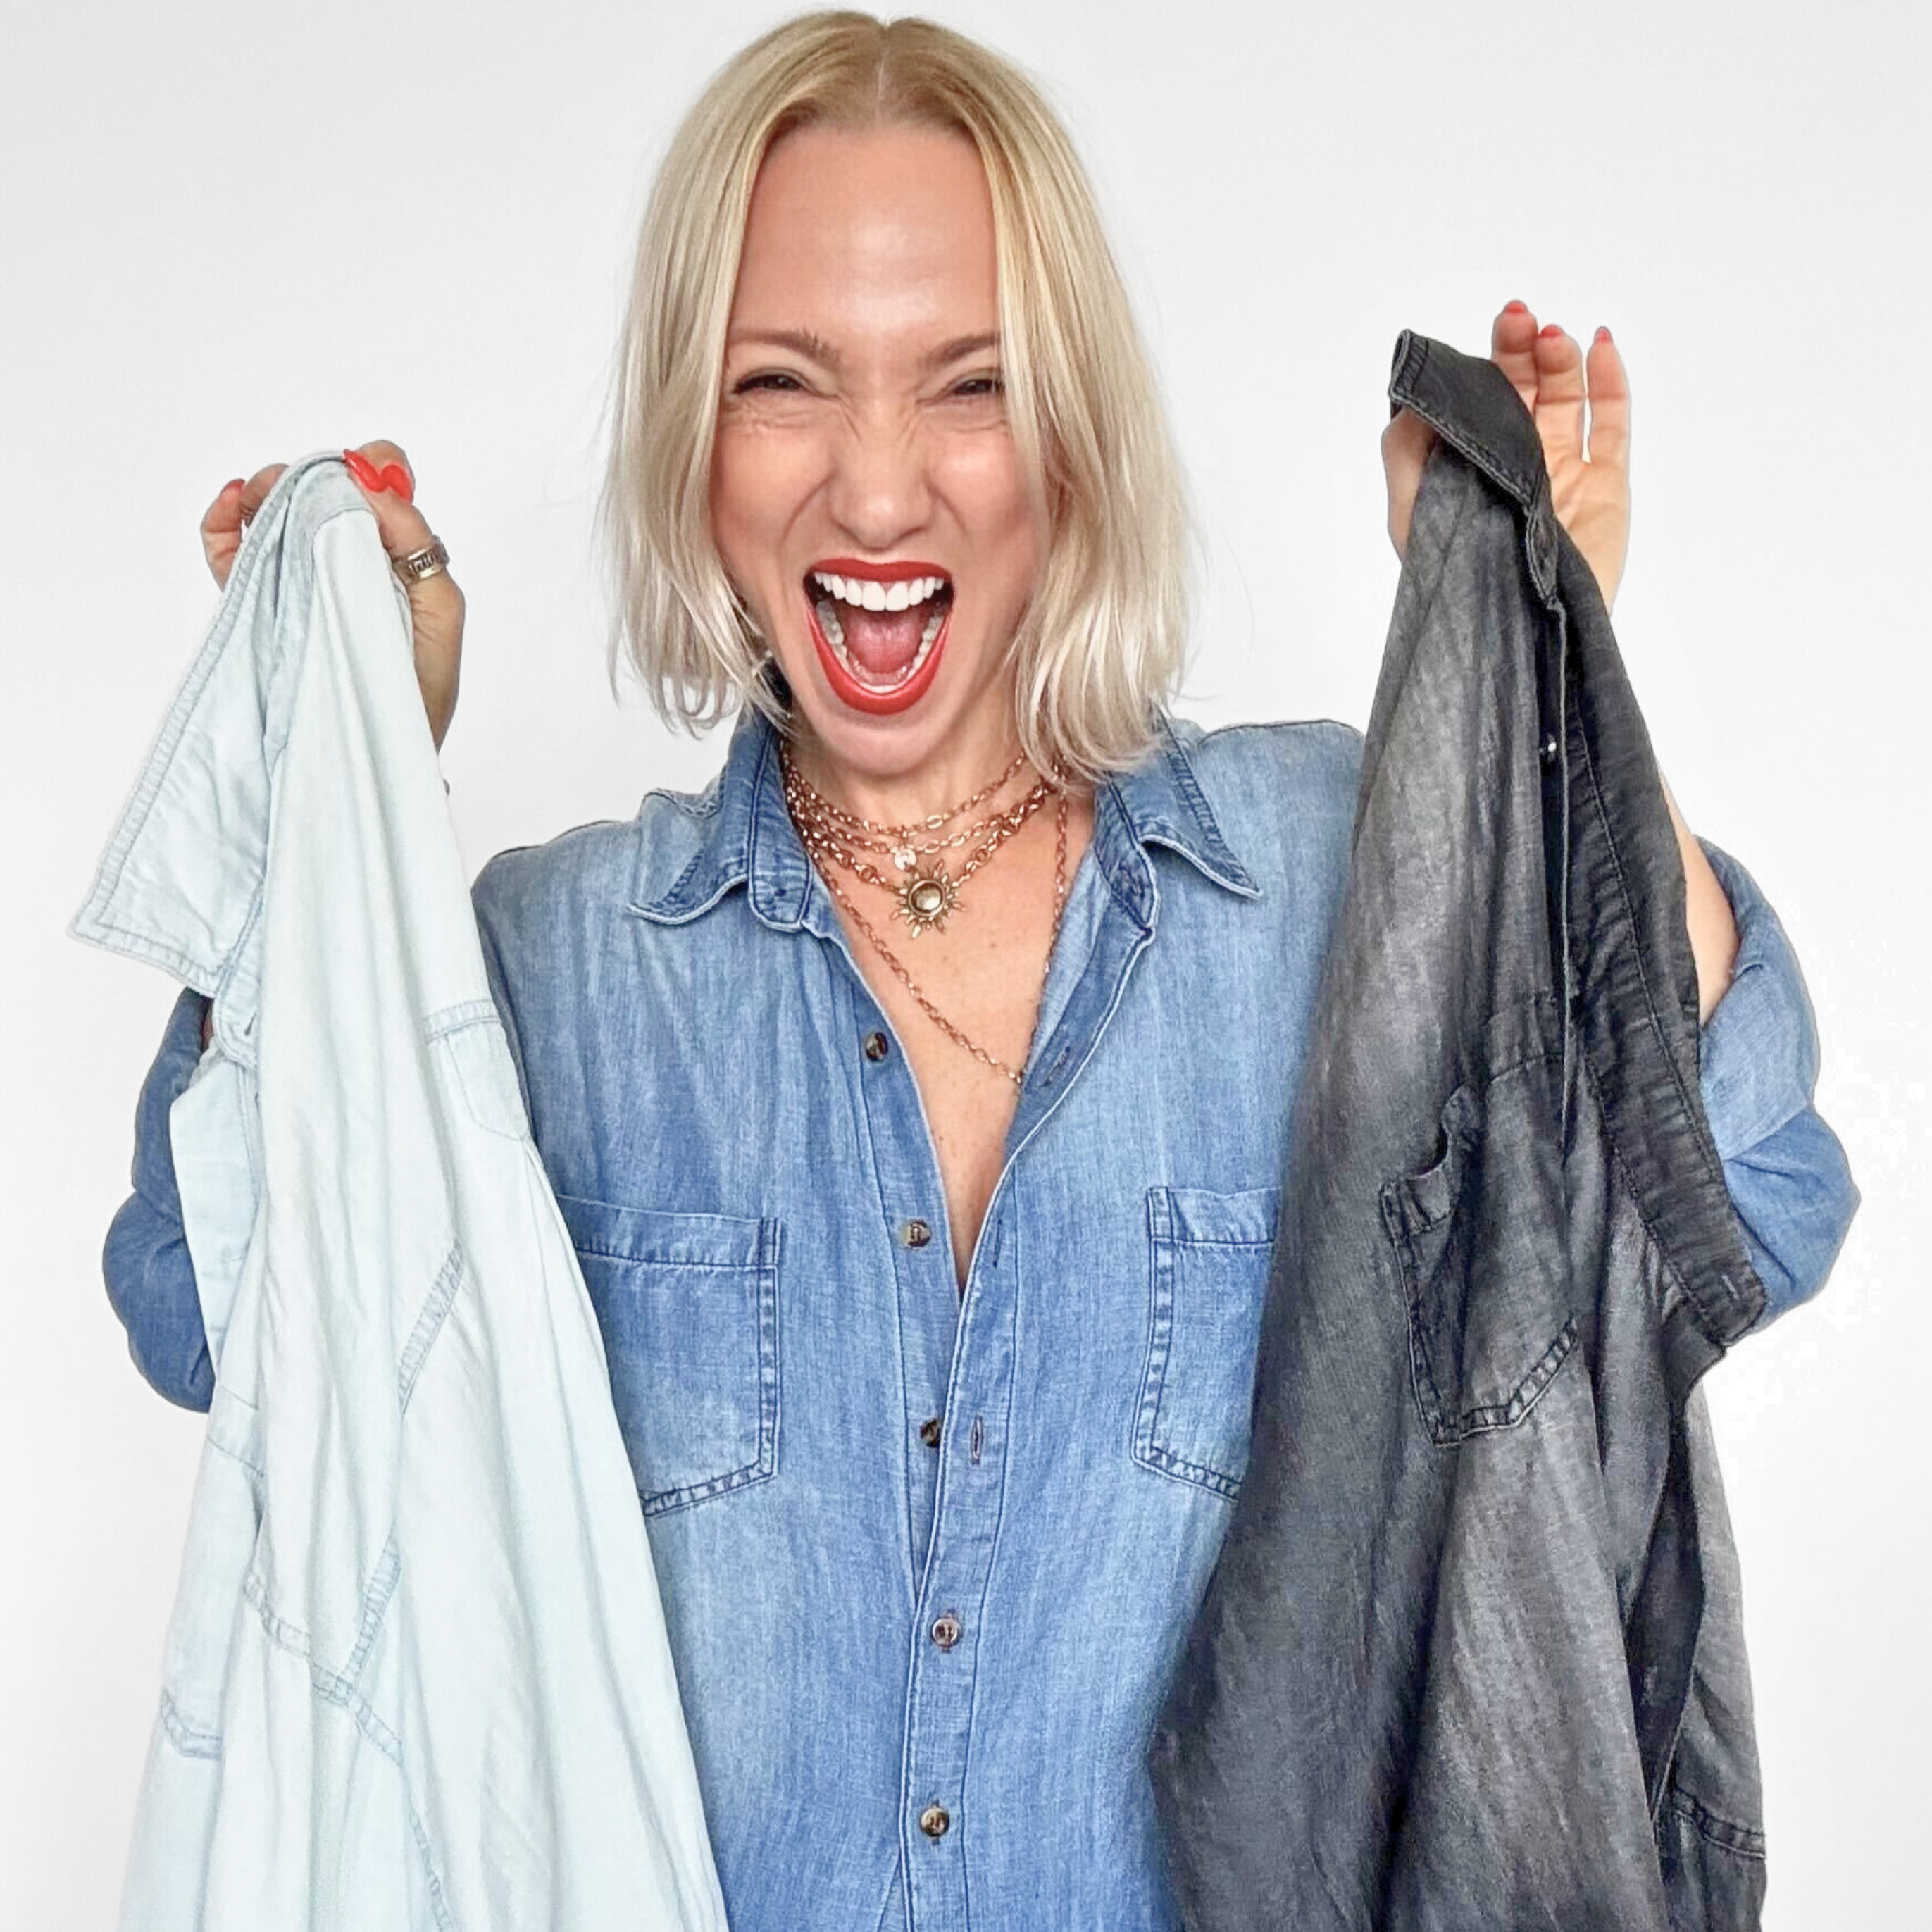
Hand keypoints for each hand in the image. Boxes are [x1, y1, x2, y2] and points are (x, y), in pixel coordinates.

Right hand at [198, 440, 464, 750]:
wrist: (373, 757)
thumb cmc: (416, 695)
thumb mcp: (441, 615)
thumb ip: (417, 544)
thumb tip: (377, 482)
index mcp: (395, 560)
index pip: (381, 492)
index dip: (370, 469)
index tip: (358, 476)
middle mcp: (348, 563)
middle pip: (321, 492)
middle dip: (310, 473)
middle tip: (305, 484)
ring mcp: (302, 581)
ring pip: (275, 513)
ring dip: (267, 489)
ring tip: (262, 495)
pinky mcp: (261, 606)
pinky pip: (231, 551)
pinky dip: (224, 521)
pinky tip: (234, 506)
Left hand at [1382, 302, 1630, 612]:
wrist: (1518, 629)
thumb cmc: (1458, 581)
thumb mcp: (1410, 516)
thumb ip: (1404, 455)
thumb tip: (1411, 399)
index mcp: (1471, 470)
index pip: (1480, 403)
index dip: (1484, 366)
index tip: (1489, 335)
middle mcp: (1517, 467)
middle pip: (1524, 392)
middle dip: (1519, 352)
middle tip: (1518, 320)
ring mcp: (1563, 475)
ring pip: (1566, 400)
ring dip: (1559, 360)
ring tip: (1551, 338)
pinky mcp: (1606, 488)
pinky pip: (1612, 426)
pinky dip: (1610, 382)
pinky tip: (1600, 344)